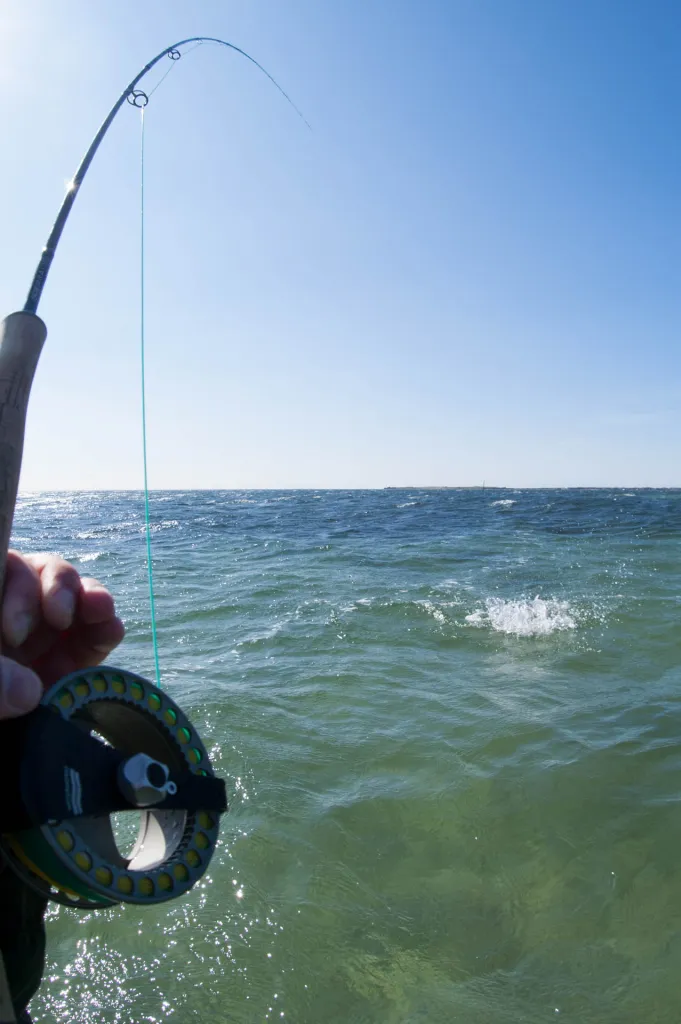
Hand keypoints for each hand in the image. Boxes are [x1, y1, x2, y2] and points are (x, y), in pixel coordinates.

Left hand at [0, 551, 124, 718]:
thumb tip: (28, 691)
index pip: (2, 568)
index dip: (16, 588)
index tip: (12, 631)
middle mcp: (8, 613)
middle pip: (37, 573)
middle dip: (52, 590)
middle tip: (53, 621)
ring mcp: (40, 633)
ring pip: (71, 592)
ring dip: (87, 596)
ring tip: (97, 610)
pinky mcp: (70, 656)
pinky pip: (95, 629)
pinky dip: (105, 625)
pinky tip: (109, 629)